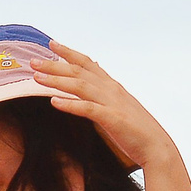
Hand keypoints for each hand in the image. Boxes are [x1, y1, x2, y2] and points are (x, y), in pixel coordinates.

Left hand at [30, 43, 174, 170]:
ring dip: (58, 80)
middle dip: (55, 64)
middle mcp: (111, 89)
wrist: (157, 147)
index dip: (69, 52)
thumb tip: (93, 82)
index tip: (51, 44)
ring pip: (81, 86)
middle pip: (79, 71)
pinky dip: (71, 104)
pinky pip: (88, 109)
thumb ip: (105, 94)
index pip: (88, 63)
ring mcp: (112, 103)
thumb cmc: (136, 131)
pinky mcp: (113, 119)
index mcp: (112, 86)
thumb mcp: (118, 107)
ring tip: (37, 78)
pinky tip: (54, 102)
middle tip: (33, 61)